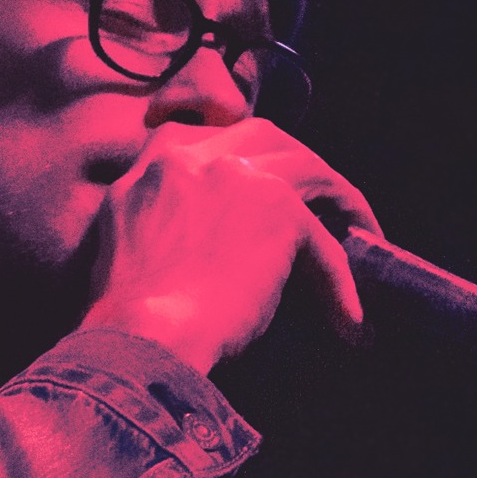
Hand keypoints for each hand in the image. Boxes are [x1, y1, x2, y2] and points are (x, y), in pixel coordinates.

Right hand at [78, 119, 380, 373]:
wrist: (136, 338)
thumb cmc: (123, 315)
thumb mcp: (121, 240)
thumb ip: (157, 216)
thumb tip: (198, 243)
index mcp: (156, 161)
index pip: (214, 140)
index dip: (246, 164)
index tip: (260, 189)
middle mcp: (196, 156)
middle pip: (266, 139)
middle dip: (296, 165)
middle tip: (317, 203)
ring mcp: (240, 177)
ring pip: (308, 172)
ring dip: (337, 203)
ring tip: (355, 238)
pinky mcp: (280, 212)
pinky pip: (326, 246)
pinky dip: (341, 282)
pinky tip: (350, 319)